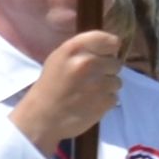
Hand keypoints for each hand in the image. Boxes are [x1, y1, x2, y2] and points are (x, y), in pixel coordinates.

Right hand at [8, 30, 127, 148]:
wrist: (42, 117)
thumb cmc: (51, 85)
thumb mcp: (59, 58)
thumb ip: (84, 50)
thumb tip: (111, 49)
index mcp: (74, 49)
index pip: (111, 40)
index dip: (109, 48)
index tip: (103, 55)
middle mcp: (88, 63)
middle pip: (116, 62)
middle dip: (106, 70)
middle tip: (90, 79)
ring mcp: (98, 83)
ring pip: (117, 81)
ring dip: (106, 87)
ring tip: (89, 93)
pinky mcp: (104, 102)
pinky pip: (114, 97)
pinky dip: (105, 102)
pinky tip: (90, 104)